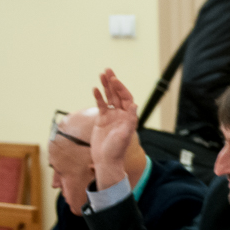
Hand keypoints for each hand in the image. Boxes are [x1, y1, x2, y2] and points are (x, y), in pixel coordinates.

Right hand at [91, 69, 139, 188]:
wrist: (106, 160)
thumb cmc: (117, 150)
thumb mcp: (125, 134)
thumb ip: (130, 120)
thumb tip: (134, 105)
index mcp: (129, 117)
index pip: (126, 98)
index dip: (121, 88)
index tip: (114, 79)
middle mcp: (121, 115)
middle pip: (118, 94)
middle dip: (113, 82)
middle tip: (108, 69)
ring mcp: (112, 116)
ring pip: (109, 97)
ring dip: (105, 86)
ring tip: (101, 74)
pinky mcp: (102, 120)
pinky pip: (101, 105)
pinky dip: (98, 97)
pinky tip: (95, 89)